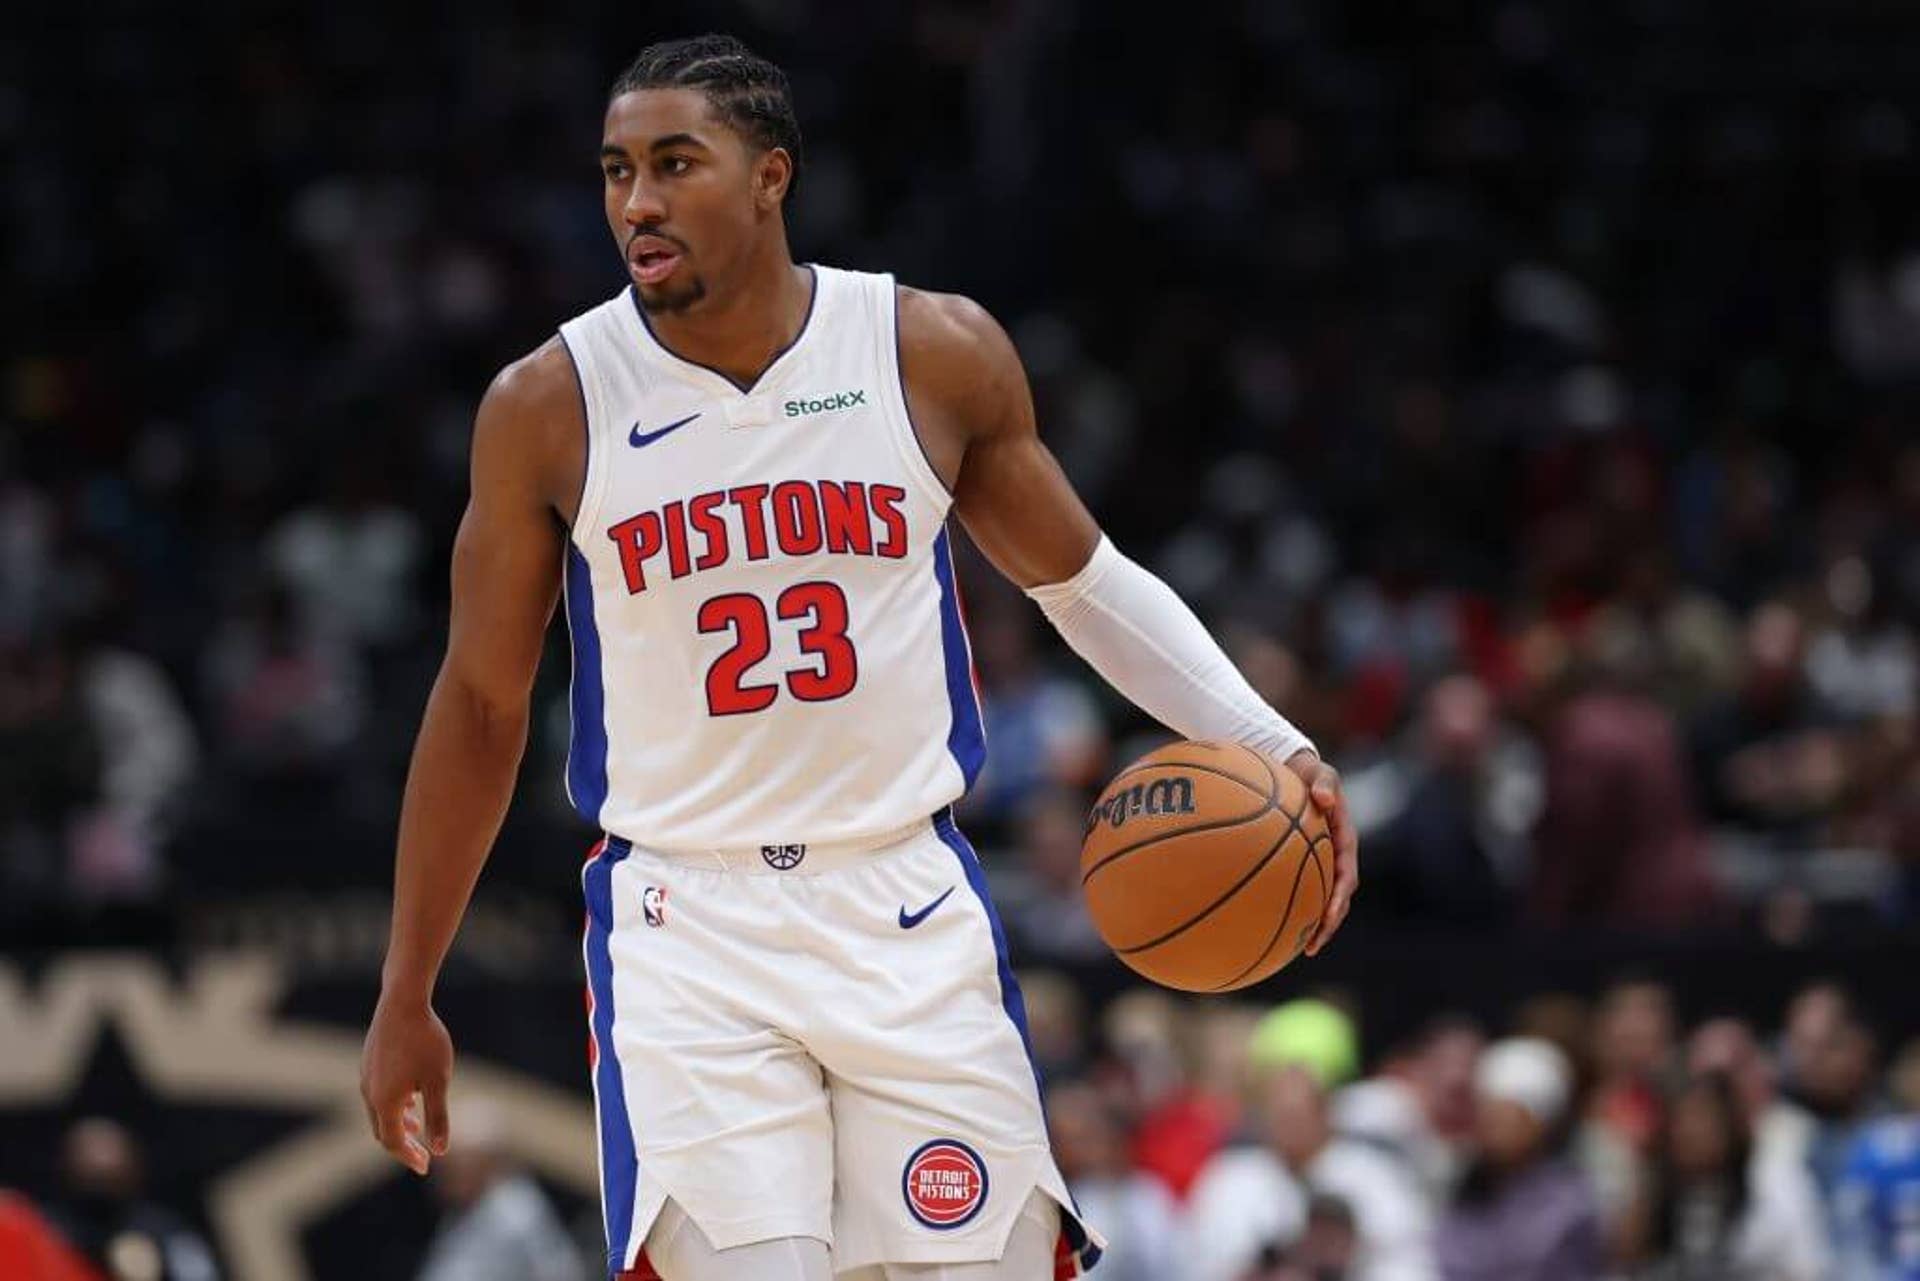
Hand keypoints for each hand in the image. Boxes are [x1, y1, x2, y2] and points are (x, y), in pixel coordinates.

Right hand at [360, 992, 453, 1174]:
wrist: (402, 1002)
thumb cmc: (425, 1041)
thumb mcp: (438, 1081)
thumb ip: (438, 1117)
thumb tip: (441, 1150)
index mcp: (385, 1103)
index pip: (394, 1142)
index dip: (410, 1157)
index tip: (426, 1167)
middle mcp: (369, 1093)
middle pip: (383, 1131)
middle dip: (403, 1145)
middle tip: (423, 1155)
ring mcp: (366, 1077)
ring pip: (379, 1112)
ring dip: (398, 1124)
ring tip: (418, 1128)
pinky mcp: (368, 1062)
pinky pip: (378, 1094)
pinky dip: (394, 1105)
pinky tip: (411, 1098)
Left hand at [1285, 748, 1357, 955]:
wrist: (1297, 770)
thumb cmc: (1309, 772)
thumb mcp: (1320, 772)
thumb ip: (1324, 782)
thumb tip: (1325, 797)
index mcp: (1344, 842)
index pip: (1347, 876)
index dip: (1340, 898)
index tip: (1330, 914)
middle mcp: (1334, 858)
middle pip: (1336, 899)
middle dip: (1327, 924)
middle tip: (1312, 945)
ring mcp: (1319, 863)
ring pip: (1318, 900)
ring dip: (1311, 924)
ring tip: (1294, 948)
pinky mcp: (1302, 864)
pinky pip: (1296, 889)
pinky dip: (1286, 907)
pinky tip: (1264, 923)